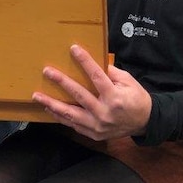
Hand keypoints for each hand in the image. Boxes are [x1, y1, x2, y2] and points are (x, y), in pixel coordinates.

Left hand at [32, 44, 151, 140]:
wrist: (144, 122)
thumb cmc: (136, 98)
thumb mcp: (128, 81)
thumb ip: (111, 73)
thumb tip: (93, 62)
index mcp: (115, 97)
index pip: (97, 76)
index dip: (85, 61)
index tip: (74, 49)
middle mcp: (104, 112)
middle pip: (79, 95)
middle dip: (62, 82)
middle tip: (47, 71)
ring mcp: (98, 126)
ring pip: (70, 114)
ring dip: (52, 104)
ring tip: (37, 96)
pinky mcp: (93, 134)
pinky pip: (73, 125)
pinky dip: (60, 117)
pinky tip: (49, 109)